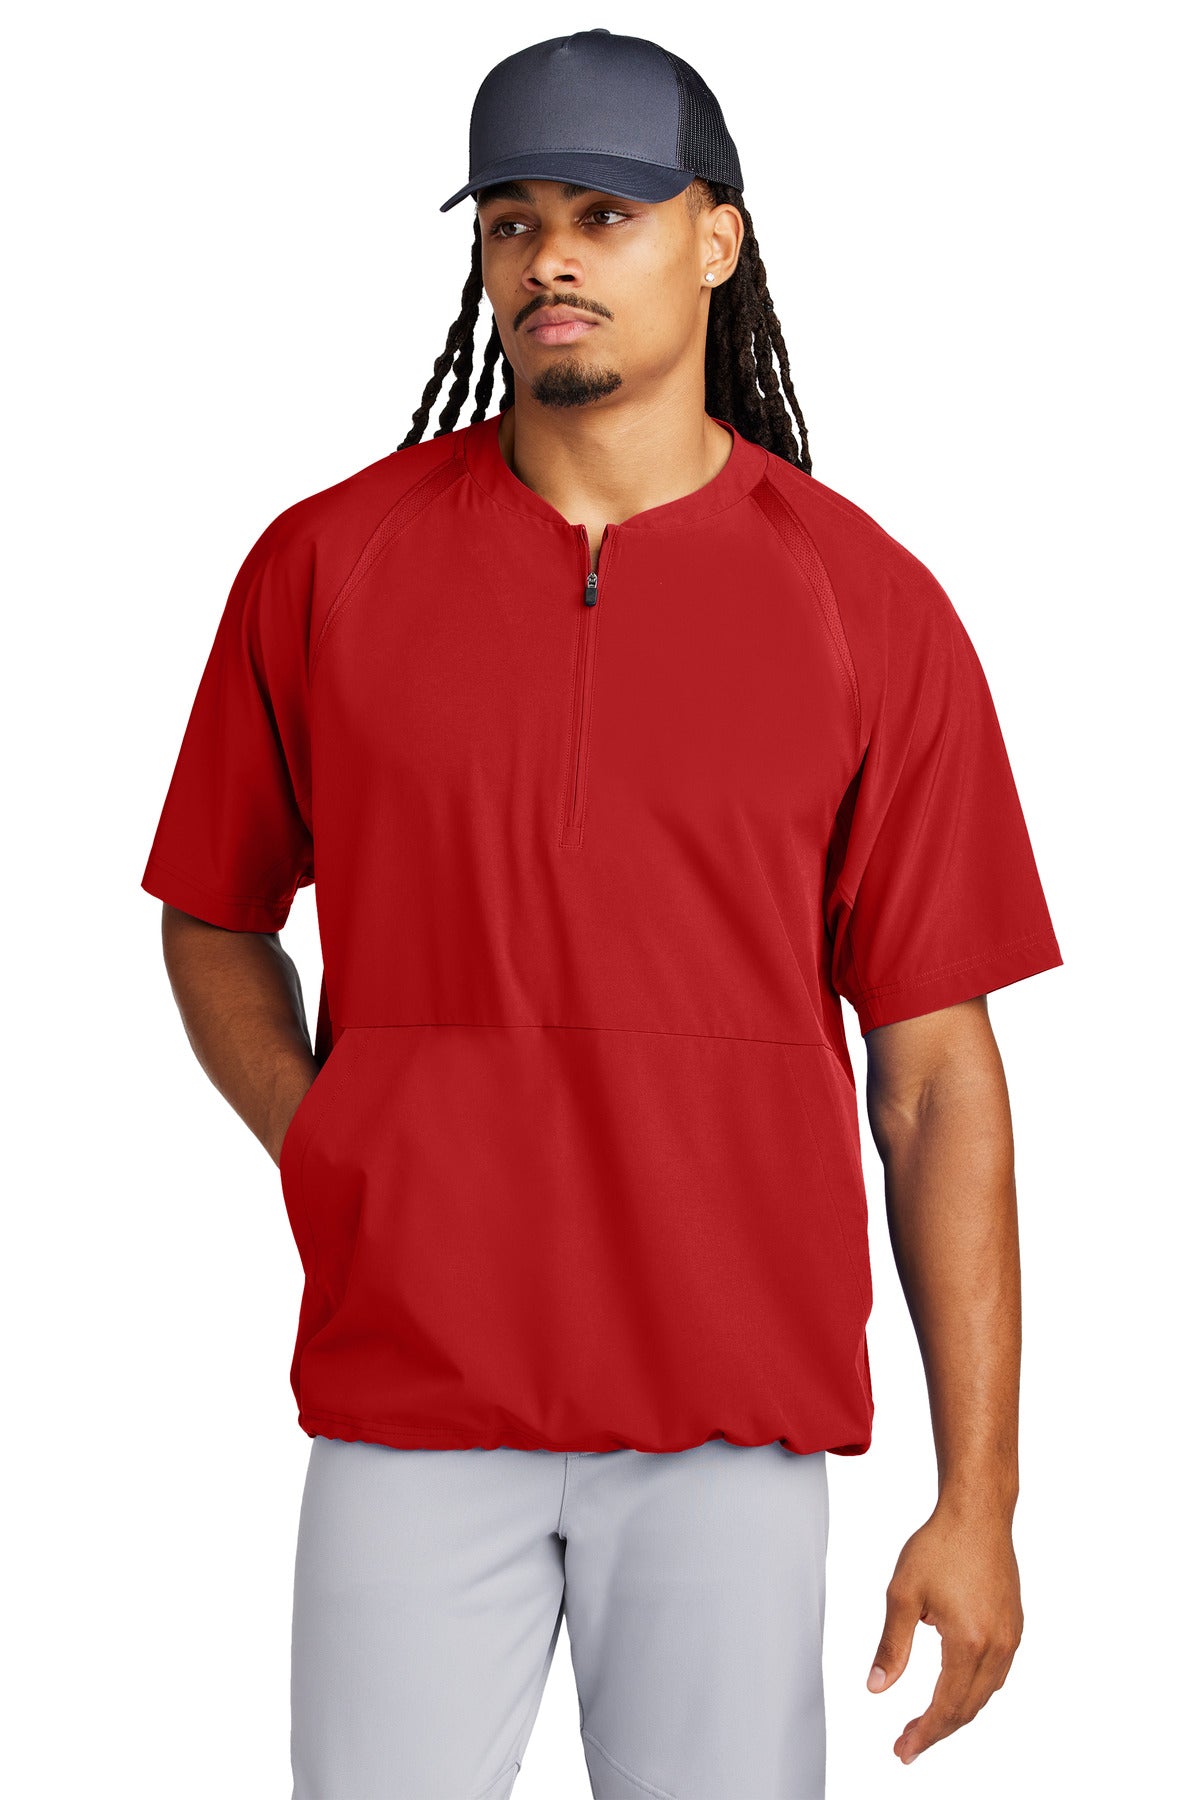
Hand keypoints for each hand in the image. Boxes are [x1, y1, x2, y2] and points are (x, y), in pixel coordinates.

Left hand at [866, 1504, 1022, 1764]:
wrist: (978, 1512)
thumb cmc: (940, 1545)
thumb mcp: (902, 1594)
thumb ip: (892, 1646)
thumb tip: (877, 1688)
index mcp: (968, 1642)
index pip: (946, 1706)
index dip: (924, 1733)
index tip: (902, 1750)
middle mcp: (996, 1645)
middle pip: (968, 1707)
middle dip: (937, 1730)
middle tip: (907, 1744)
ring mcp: (1010, 1636)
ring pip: (985, 1693)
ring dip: (957, 1712)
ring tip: (928, 1722)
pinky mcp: (1013, 1624)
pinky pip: (996, 1673)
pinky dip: (975, 1690)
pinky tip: (956, 1688)